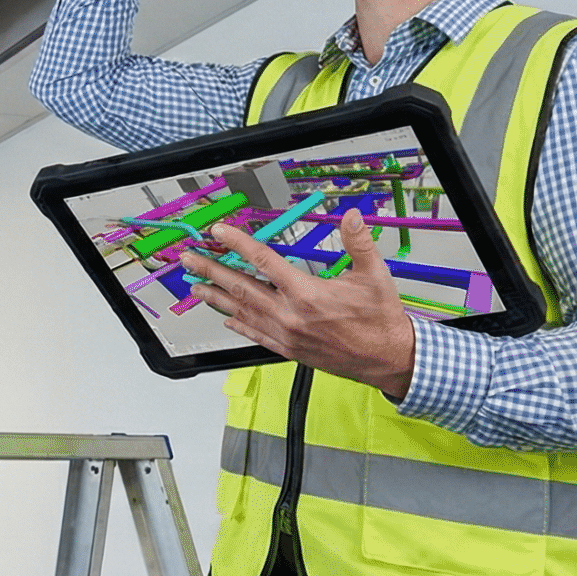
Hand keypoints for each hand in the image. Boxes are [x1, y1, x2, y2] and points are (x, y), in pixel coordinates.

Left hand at [180, 210, 417, 397]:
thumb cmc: (379, 320)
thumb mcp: (374, 275)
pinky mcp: (289, 350)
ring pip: (243, 313)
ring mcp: (287, 335)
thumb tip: (351, 217)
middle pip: (242, 288)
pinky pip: (256, 335)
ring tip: (196, 287)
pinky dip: (238, 325)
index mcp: (307, 294)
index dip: (238, 244)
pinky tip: (226, 318)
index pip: (263, 262)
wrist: (386, 358)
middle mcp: (290, 315)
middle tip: (189, 260)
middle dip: (211, 271)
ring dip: (217, 298)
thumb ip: (358, 242)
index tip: (219, 234)